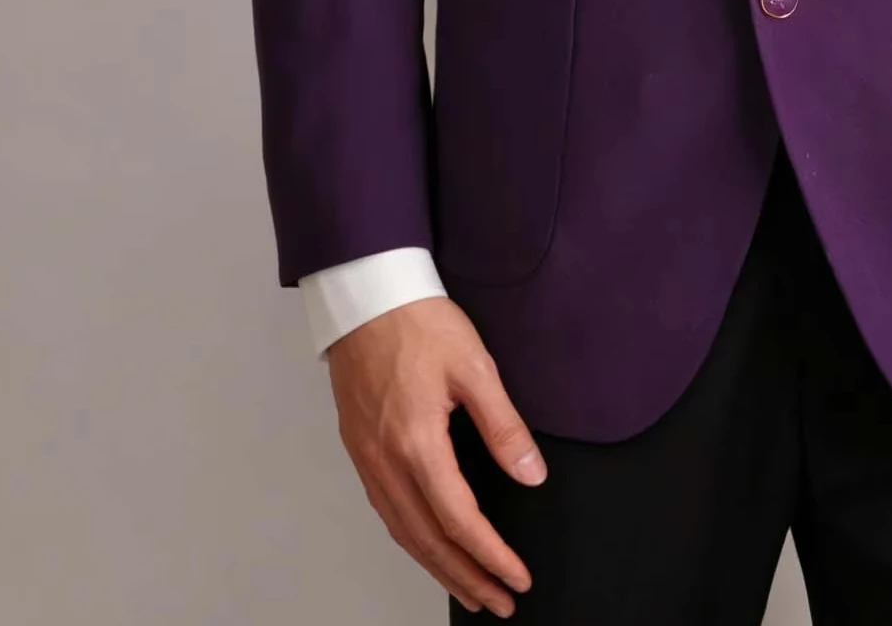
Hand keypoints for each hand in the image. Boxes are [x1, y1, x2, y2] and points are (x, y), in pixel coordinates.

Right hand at [327, 296, 544, 616]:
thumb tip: (531, 473)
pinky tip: (429, 545)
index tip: (516, 576)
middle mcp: (386, 461)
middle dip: (466, 578)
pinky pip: (387, 512)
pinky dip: (412, 540)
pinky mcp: (360, 449)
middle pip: (428, 541)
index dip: (491, 555)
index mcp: (417, 444)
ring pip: (403, 532)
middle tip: (499, 602)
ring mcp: (368, 459)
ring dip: (438, 567)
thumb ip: (504, 425)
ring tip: (470, 589)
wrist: (367, 296)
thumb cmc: (418, 322)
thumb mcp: (475, 367)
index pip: (459, 520)